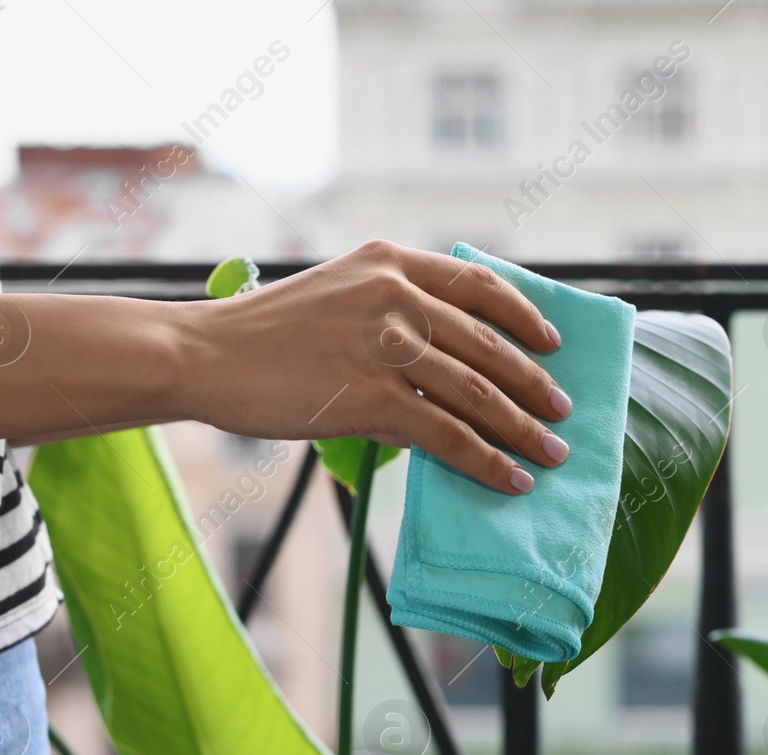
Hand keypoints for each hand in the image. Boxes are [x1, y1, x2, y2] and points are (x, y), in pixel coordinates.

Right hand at [179, 240, 572, 493]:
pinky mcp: (373, 396)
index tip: (552, 343)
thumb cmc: (264, 334)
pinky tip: (511, 478)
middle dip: (535, 384)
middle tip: (563, 412)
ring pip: (479, 393)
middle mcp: (397, 295)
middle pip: (490, 345)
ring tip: (552, 453)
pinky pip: (449, 434)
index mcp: (391, 262)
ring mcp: (387, 345)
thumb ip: (391, 310)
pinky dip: (487, 460)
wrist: (204, 355)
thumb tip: (449, 362)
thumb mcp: (337, 293)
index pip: (479, 284)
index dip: (525, 317)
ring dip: (523, 429)